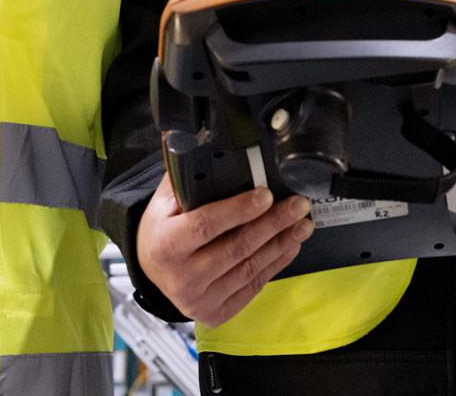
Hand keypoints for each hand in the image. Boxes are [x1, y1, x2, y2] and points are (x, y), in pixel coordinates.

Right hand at [137, 174, 312, 326]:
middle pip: (237, 248)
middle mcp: (182, 277)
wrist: (152, 270)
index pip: (206, 226)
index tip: (266, 195)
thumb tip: (207, 141)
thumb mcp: (166, 201)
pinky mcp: (216, 313)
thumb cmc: (164, 228)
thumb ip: (189, 176)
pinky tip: (289, 245)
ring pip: (250, 268)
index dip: (239, 210)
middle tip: (298, 205)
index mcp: (166, 245)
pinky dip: (275, 264)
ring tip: (302, 223)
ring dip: (282, 243)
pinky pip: (252, 287)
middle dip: (273, 224)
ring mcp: (199, 300)